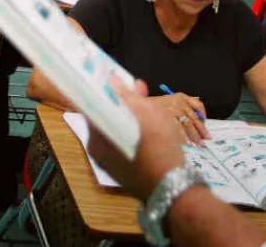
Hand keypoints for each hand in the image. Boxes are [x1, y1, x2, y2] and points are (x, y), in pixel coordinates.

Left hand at [87, 79, 185, 200]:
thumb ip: (127, 96)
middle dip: (121, 103)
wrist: (172, 184)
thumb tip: (111, 81)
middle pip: (105, 117)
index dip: (106, 91)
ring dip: (128, 118)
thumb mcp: (146, 113)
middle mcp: (96, 149)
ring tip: (149, 109)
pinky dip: (131, 134)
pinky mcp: (120, 171)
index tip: (118, 82)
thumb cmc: (158, 146)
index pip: (92, 105)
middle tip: (140, 93)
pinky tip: (148, 130)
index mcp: (96, 135)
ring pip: (115, 131)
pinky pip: (122, 145)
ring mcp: (108, 163)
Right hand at [150, 93, 209, 144]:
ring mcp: (173, 108)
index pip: (197, 105)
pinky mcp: (167, 116)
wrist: (137, 106)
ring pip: (188, 124)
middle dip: (201, 130)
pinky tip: (187, 143)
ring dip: (194, 135)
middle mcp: (179, 101)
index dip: (203, 115)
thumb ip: (183, 103)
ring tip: (198, 144)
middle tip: (205, 139)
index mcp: (181, 96)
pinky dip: (184, 137)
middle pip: (194, 117)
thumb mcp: (170, 101)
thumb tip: (197, 102)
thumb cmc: (153, 106)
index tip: (205, 124)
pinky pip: (179, 128)